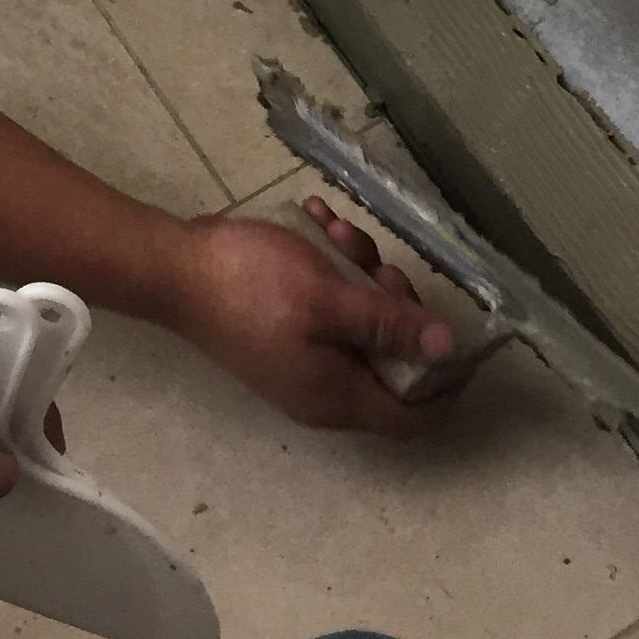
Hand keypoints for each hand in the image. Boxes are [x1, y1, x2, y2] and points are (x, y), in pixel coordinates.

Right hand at [165, 205, 455, 436]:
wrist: (173, 268)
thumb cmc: (251, 284)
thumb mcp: (329, 297)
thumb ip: (390, 326)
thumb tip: (450, 350)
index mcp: (338, 396)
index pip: (415, 416)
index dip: (448, 383)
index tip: (465, 334)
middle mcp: (323, 389)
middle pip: (391, 361)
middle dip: (396, 306)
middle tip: (379, 266)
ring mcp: (301, 360)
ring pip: (361, 325)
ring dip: (361, 276)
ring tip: (338, 229)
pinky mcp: (283, 331)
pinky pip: (328, 308)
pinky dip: (331, 269)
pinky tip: (318, 222)